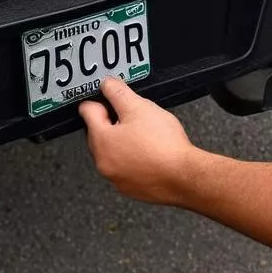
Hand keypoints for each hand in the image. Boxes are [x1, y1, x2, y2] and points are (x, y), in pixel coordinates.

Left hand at [79, 77, 194, 204]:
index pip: (87, 111)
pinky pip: (127, 166)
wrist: (184, 175)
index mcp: (101, 141)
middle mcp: (103, 162)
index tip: (108, 95)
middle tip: (134, 114)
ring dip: (124, 140)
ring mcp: (117, 178)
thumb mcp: (139, 107)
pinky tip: (151, 151)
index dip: (100, 98)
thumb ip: (118, 92)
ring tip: (146, 133)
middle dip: (114, 120)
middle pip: (99, 132)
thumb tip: (107, 84)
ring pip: (114, 150)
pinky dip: (134, 157)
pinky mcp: (131, 187)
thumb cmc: (163, 145)